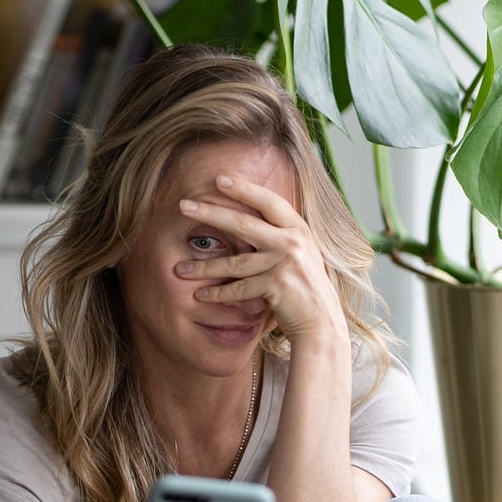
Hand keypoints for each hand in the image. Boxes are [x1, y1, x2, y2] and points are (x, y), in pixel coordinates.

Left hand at [175, 174, 347, 343]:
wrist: (322, 322)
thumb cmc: (305, 287)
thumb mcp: (299, 253)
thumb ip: (278, 235)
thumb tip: (247, 216)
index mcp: (298, 229)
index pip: (269, 201)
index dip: (244, 188)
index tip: (219, 179)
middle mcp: (293, 242)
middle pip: (244, 223)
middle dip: (210, 213)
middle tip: (183, 206)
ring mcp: (286, 263)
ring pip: (235, 262)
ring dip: (204, 268)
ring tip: (179, 269)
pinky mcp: (277, 286)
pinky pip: (239, 288)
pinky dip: (218, 294)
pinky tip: (201, 295)